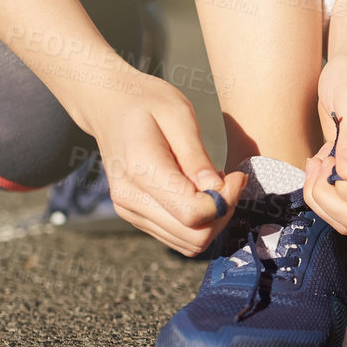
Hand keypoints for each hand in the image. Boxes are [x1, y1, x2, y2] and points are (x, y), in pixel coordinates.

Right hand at [76, 71, 245, 255]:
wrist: (109, 106)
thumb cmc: (146, 102)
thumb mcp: (178, 114)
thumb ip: (196, 156)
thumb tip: (217, 191)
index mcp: (140, 169)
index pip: (193, 213)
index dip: (226, 200)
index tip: (236, 175)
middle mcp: (130, 199)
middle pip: (194, 237)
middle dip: (223, 213)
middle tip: (228, 180)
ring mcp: (130, 212)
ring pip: (189, 244)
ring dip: (212, 220)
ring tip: (212, 183)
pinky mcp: (136, 217)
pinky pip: (179, 237)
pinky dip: (198, 222)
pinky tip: (198, 192)